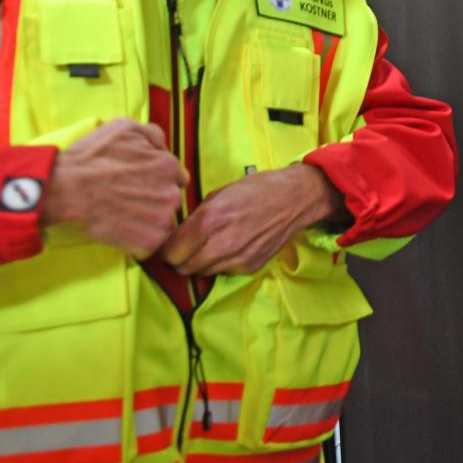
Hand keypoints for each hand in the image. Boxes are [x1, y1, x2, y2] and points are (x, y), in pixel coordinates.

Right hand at [42, 118, 186, 257]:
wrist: (65, 190)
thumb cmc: (91, 158)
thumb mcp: (124, 128)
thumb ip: (152, 134)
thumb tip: (164, 148)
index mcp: (169, 166)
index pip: (175, 176)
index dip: (155, 179)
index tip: (136, 182)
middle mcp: (172, 193)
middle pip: (170, 199)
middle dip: (153, 198)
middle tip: (126, 197)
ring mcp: (162, 219)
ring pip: (162, 221)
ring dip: (147, 219)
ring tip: (121, 213)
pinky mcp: (150, 242)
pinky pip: (152, 242)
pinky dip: (139, 240)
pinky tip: (120, 229)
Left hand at [161, 163, 345, 275]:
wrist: (295, 198)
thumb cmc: (257, 189)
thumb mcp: (219, 194)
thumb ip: (196, 217)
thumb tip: (177, 234)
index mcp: (210, 220)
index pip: (170, 252)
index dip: (166, 248)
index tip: (169, 243)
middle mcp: (222, 244)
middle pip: (183, 267)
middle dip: (180, 258)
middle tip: (186, 246)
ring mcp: (237, 258)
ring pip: (202, 272)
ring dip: (201, 262)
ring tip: (211, 244)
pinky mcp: (250, 266)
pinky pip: (223, 272)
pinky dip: (221, 263)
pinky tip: (231, 245)